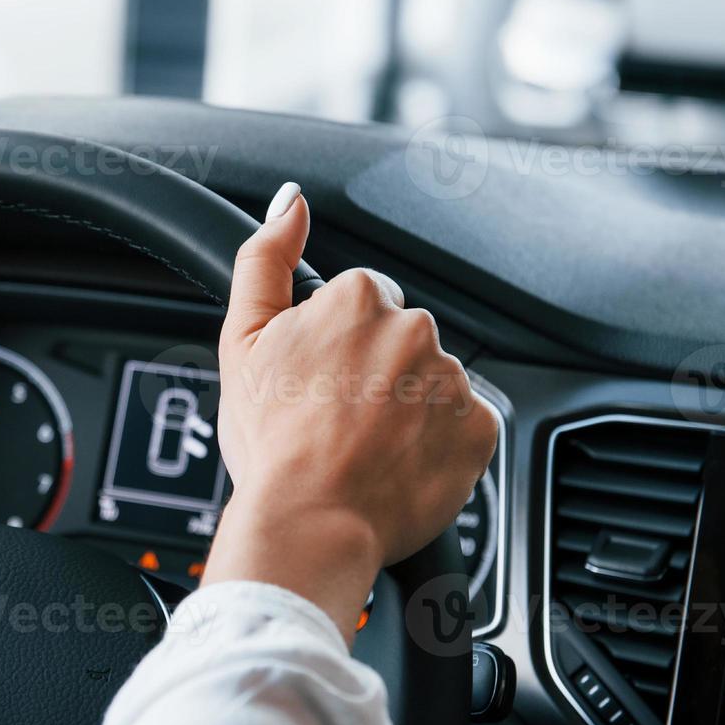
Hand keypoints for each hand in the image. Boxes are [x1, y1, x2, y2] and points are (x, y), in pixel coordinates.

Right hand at [201, 183, 498, 640]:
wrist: (309, 522)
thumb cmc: (272, 443)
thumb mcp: (243, 340)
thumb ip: (265, 259)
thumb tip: (289, 202)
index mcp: (358, 298)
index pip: (361, 303)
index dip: (335, 347)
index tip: (318, 384)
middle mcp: (414, 328)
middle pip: (400, 341)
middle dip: (376, 374)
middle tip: (338, 421)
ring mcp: (451, 379)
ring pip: (431, 383)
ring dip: (408, 409)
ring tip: (366, 449)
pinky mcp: (480, 427)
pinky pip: (464, 425)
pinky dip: (438, 444)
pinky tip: (398, 464)